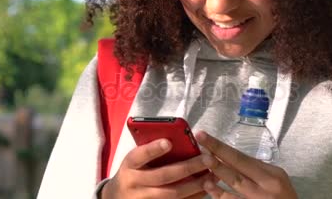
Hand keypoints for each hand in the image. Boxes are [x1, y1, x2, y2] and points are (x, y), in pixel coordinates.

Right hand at [101, 138, 215, 197]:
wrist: (119, 197)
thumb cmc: (133, 171)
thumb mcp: (135, 159)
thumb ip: (150, 150)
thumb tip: (178, 139)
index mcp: (129, 165)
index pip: (140, 155)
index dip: (154, 149)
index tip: (169, 142)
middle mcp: (135, 183)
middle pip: (163, 176)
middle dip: (188, 167)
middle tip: (207, 159)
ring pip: (173, 194)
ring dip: (195, 185)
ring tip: (212, 175)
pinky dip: (193, 197)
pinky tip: (206, 189)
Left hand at [195, 130, 296, 198]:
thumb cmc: (284, 197)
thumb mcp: (278, 179)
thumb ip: (257, 169)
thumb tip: (232, 158)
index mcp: (271, 175)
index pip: (242, 158)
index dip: (222, 147)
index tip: (206, 137)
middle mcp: (264, 188)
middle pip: (237, 168)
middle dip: (217, 154)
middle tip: (201, 142)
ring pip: (234, 186)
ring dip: (217, 174)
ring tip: (202, 165)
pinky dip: (220, 195)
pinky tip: (209, 187)